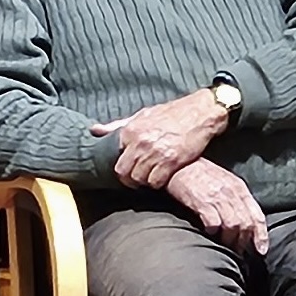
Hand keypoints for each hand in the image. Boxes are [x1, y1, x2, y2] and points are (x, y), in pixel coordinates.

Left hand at [92, 90, 229, 188]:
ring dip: (143, 182)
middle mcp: (140, 142)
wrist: (201, 112)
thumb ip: (117, 125)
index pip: (115, 158)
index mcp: (130, 131)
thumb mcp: (141, 115)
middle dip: (129, 179)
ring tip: (149, 178)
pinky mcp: (171, 161)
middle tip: (136, 180)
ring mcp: (155, 153)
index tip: (128, 167)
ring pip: (139, 179)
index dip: (122, 165)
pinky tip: (161, 178)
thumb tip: (94, 130)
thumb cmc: (171, 113)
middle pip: (124, 173)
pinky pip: (156, 182)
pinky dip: (157, 183)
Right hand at [165, 159, 269, 254]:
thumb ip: (236, 197)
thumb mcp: (224, 181)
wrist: (179, 163)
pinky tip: (209, 233)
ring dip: (229, 240)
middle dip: (244, 242)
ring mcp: (217, 197)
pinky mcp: (201, 201)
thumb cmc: (200, 173)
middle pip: (246, 224)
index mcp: (239, 188)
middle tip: (239, 252)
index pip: (257, 216)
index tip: (260, 250)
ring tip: (225, 247)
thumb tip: (244, 220)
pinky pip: (214, 223)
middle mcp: (231, 193)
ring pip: (233, 226)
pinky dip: (213, 232)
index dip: (261, 236)